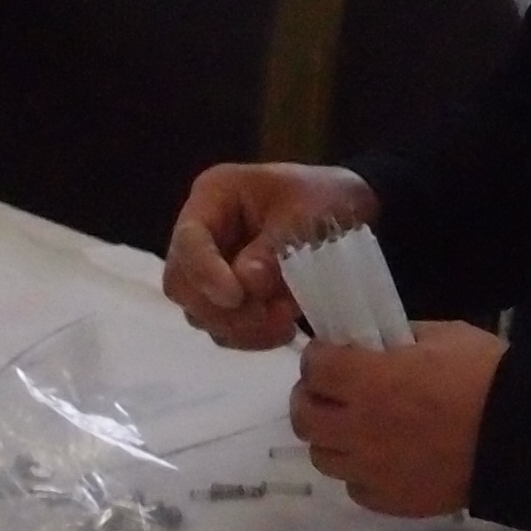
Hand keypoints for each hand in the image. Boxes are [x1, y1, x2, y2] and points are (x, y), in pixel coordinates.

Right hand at [164, 163, 375, 347]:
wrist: (349, 212)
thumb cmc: (325, 199)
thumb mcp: (306, 214)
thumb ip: (273, 249)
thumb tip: (247, 284)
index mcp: (214, 195)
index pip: (190, 239)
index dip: (205, 273)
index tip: (235, 297)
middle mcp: (204, 233)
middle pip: (182, 283)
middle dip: (220, 308)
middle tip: (267, 316)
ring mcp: (213, 268)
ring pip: (200, 311)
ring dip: (239, 326)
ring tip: (285, 323)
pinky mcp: (231, 296)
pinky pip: (224, 327)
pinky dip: (250, 336)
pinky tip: (284, 330)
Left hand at [289, 324, 505, 515]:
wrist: (522, 437)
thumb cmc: (486, 377)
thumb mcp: (446, 336)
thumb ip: (401, 338)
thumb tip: (378, 345)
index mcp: (368, 380)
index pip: (314, 367)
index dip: (320, 357)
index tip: (334, 354)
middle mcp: (358, 427)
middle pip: (304, 417)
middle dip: (313, 398)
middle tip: (334, 392)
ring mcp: (371, 469)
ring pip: (323, 456)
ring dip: (333, 437)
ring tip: (358, 428)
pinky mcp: (389, 500)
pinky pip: (355, 487)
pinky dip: (361, 472)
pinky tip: (385, 458)